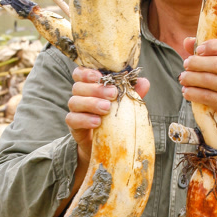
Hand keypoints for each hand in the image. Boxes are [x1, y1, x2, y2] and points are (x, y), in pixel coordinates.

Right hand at [65, 67, 149, 186]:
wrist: (105, 144)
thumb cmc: (114, 118)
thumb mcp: (125, 105)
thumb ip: (132, 93)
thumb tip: (144, 82)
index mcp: (89, 86)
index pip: (80, 73)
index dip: (86, 72)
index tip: (99, 75)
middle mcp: (80, 96)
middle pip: (79, 86)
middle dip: (96, 88)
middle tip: (112, 94)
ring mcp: (75, 111)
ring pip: (74, 101)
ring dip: (91, 103)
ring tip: (106, 109)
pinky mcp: (74, 126)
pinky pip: (72, 119)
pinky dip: (84, 119)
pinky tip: (97, 122)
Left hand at [179, 37, 216, 133]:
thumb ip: (215, 52)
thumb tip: (187, 41)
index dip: (213, 46)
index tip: (199, 49)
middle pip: (216, 64)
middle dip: (196, 63)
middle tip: (186, 64)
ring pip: (208, 80)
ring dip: (191, 78)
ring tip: (183, 77)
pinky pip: (207, 97)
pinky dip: (193, 93)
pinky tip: (186, 91)